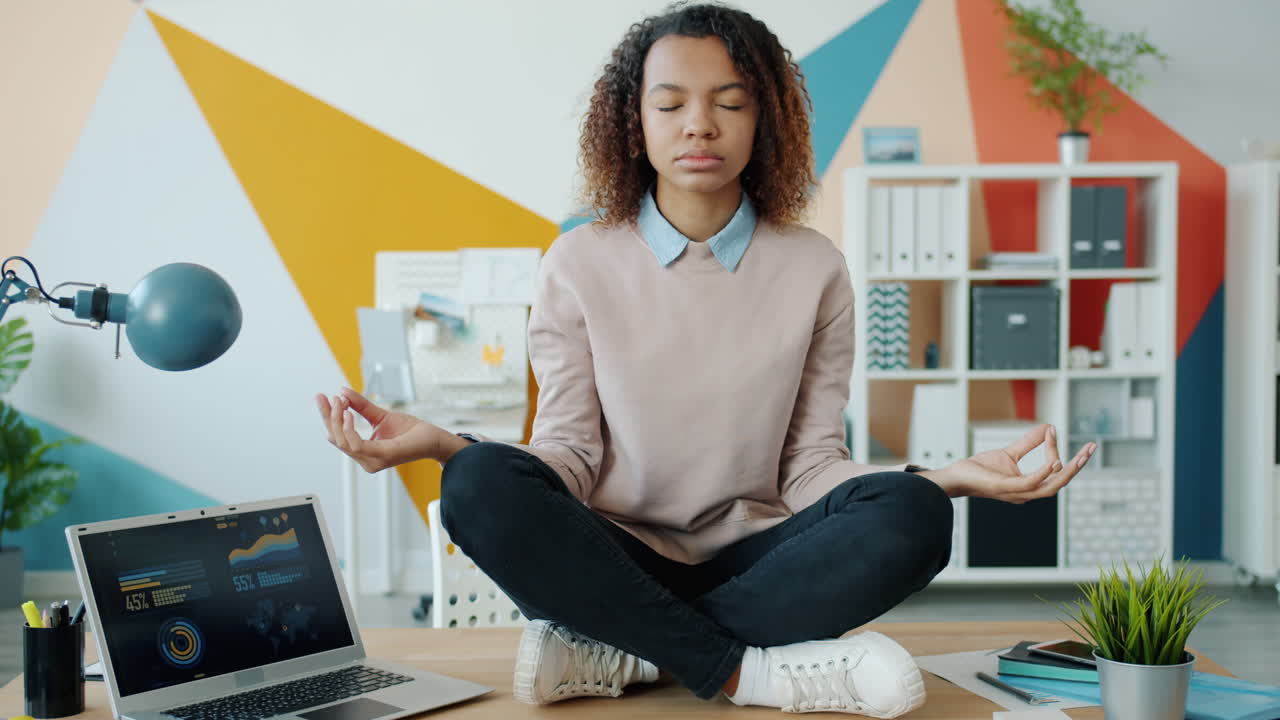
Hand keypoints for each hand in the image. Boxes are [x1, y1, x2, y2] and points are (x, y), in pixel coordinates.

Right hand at [315, 388, 449, 472]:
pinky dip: (349, 428)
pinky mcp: (381, 457)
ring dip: (337, 420)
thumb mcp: (380, 415)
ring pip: (342, 441)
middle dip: (328, 416)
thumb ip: (361, 406)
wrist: (432, 437)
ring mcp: (372, 461)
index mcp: (363, 451)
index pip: (337, 435)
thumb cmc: (409, 430)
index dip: (327, 416)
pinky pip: (355, 445)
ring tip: (340, 402)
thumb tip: (342, 392)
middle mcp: (365, 460)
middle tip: (330, 397)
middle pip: (335, 438)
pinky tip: (348, 414)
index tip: (322, 397)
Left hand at [920, 424, 1095, 503]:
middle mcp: (1026, 493)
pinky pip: (1030, 484)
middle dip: (1078, 467)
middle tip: (1092, 448)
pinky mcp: (1005, 489)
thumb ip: (1028, 443)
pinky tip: (1053, 462)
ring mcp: (1016, 493)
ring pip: (1050, 487)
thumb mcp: (1009, 453)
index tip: (1053, 430)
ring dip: (1067, 472)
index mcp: (1029, 486)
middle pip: (1059, 483)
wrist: (956, 476)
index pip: (1052, 471)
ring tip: (1080, 456)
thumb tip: (1049, 427)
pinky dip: (1044, 474)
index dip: (1056, 450)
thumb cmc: (980, 469)